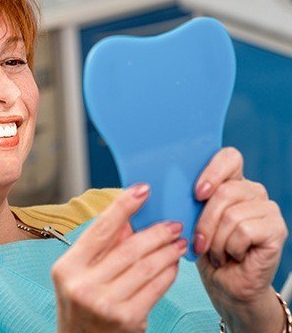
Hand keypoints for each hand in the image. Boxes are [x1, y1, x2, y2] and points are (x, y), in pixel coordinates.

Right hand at [51, 184, 186, 332]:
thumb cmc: (81, 307)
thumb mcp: (80, 276)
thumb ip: (102, 248)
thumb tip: (131, 219)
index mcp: (67, 268)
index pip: (100, 230)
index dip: (123, 206)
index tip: (143, 189)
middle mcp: (82, 285)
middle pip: (128, 248)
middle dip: (155, 232)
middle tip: (173, 223)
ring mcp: (105, 304)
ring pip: (146, 267)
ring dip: (167, 251)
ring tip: (179, 242)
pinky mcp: (127, 320)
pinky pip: (155, 288)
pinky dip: (168, 272)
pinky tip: (173, 264)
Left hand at [193, 147, 287, 331]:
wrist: (225, 286)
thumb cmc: (206, 252)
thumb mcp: (190, 220)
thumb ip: (188, 200)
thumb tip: (165, 186)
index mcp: (232, 182)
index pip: (229, 157)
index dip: (212, 171)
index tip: (196, 194)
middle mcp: (253, 191)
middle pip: (225, 191)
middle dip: (204, 222)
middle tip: (200, 242)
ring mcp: (268, 209)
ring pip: (232, 214)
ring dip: (216, 240)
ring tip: (217, 252)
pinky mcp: (277, 229)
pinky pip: (245, 230)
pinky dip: (231, 247)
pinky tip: (234, 256)